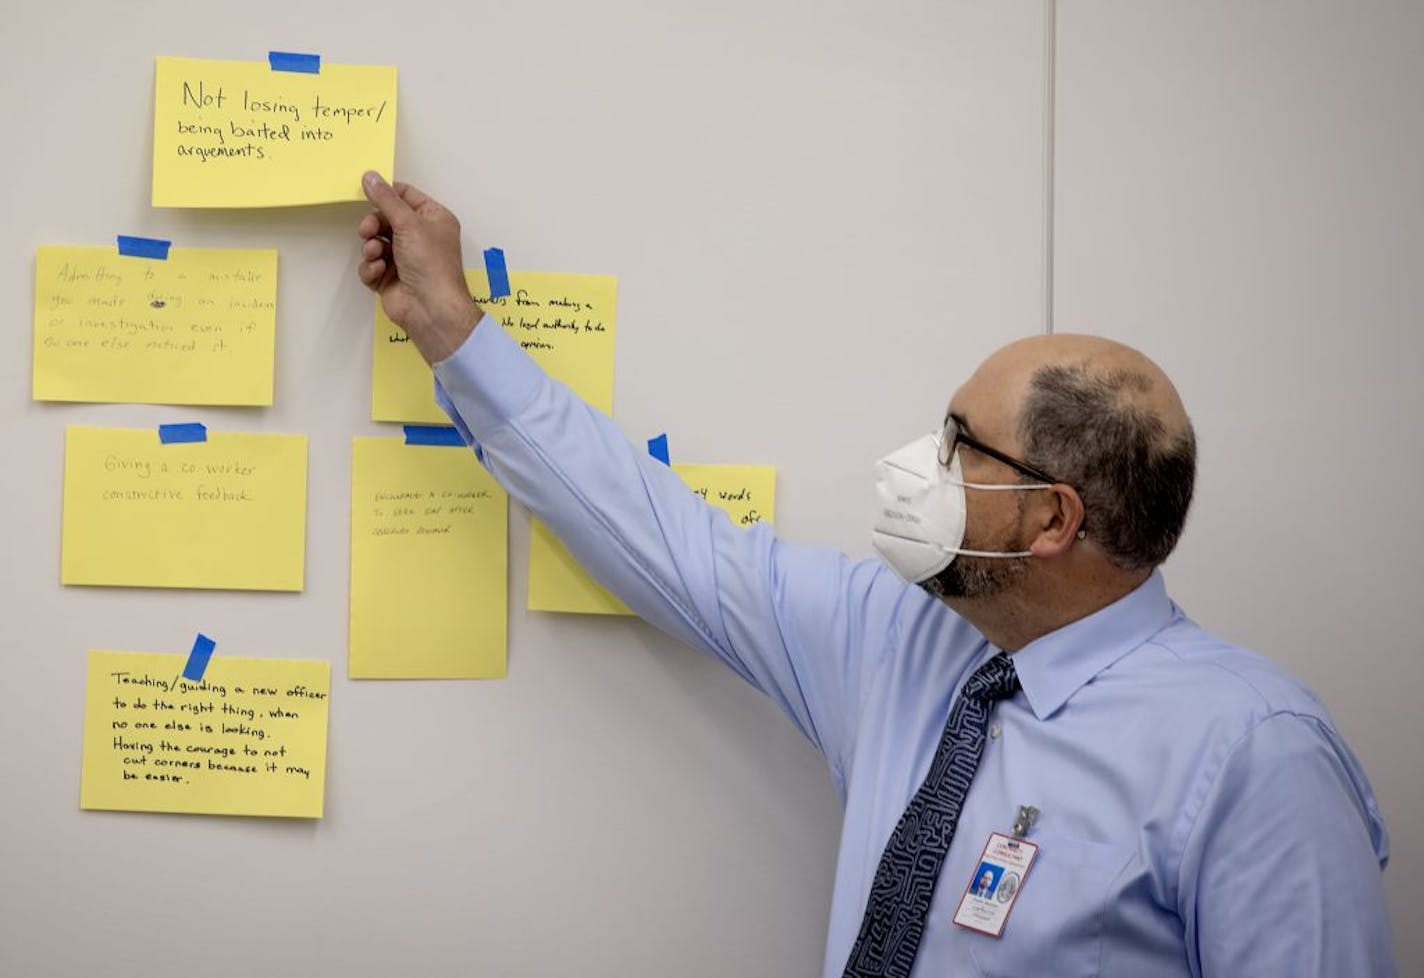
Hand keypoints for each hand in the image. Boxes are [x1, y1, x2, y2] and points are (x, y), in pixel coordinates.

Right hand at [357, 172, 480, 364]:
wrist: (431, 309)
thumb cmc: (432, 265)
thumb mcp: (409, 223)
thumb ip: (386, 199)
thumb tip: (371, 177)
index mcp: (434, 219)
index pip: (406, 196)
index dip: (386, 194)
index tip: (368, 192)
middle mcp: (421, 237)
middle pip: (386, 219)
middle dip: (373, 225)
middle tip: (368, 231)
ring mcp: (405, 259)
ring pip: (375, 243)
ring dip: (371, 248)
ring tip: (376, 255)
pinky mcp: (391, 278)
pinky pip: (371, 266)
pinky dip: (371, 268)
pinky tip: (378, 272)